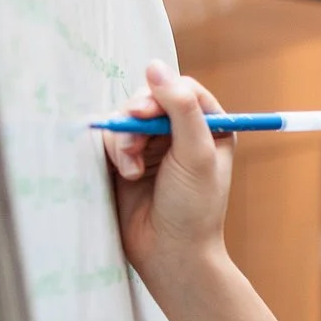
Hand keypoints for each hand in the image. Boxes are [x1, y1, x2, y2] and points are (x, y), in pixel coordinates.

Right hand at [102, 60, 232, 290]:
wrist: (170, 255)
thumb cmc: (193, 209)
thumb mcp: (196, 155)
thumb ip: (180, 109)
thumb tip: (154, 66)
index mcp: (210, 128)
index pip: (182, 90)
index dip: (162, 94)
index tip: (146, 111)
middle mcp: (180, 134)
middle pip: (149, 99)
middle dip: (136, 117)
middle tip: (132, 137)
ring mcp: (152, 147)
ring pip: (125, 118)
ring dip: (123, 138)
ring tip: (129, 167)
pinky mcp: (127, 162)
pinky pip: (111, 138)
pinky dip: (114, 151)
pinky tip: (124, 173)